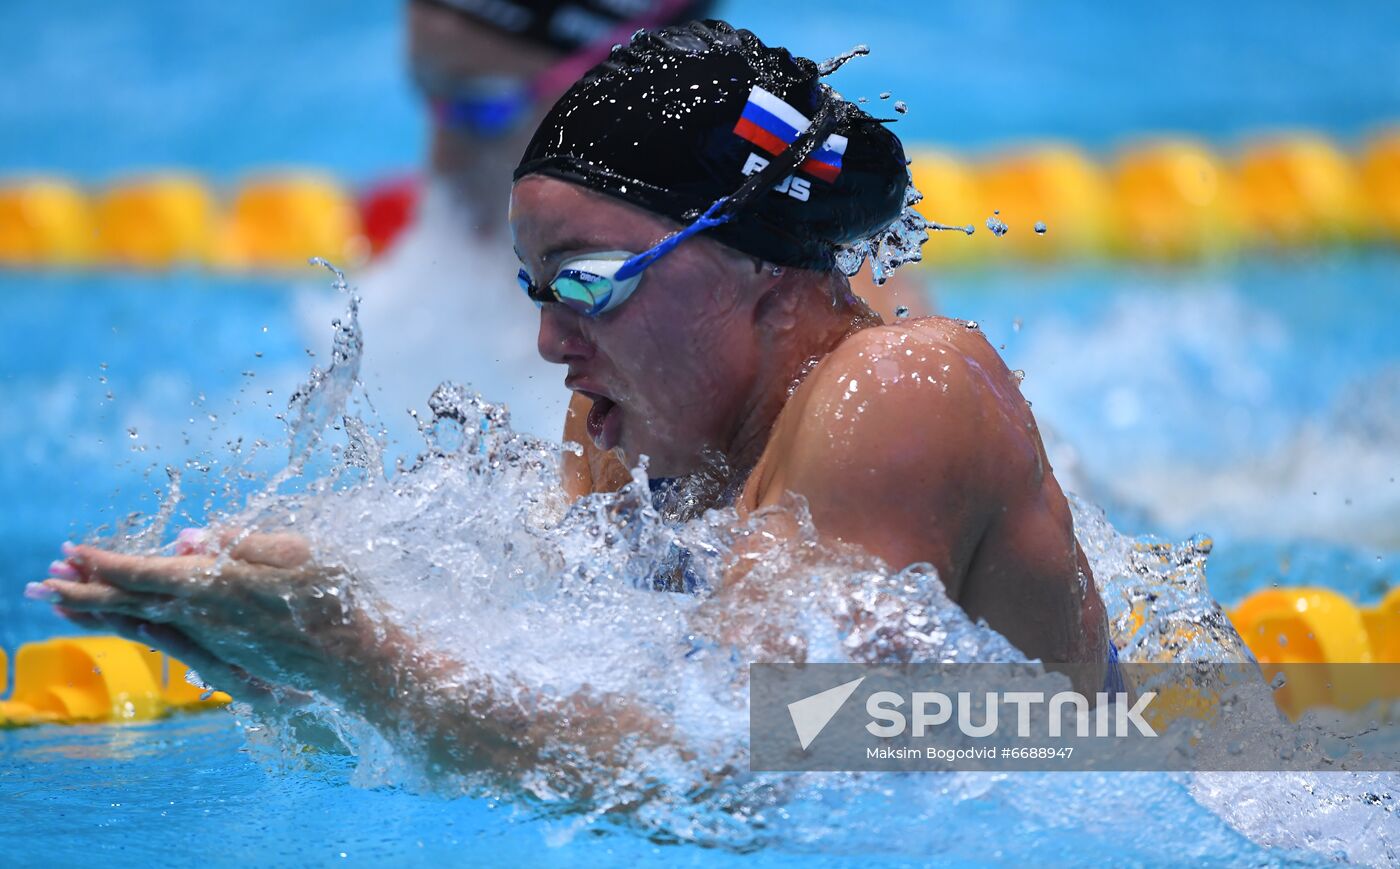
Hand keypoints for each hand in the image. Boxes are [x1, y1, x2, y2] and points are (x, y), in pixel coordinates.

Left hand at [34, 531, 373, 699]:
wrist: (363, 662)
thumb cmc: (339, 599)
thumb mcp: (298, 553)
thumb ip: (240, 543)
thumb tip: (187, 539)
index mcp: (219, 585)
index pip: (146, 572)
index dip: (104, 562)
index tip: (68, 552)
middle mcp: (207, 618)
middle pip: (131, 603)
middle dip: (81, 591)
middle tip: (39, 583)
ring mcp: (214, 641)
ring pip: (144, 623)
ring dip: (99, 612)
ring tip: (62, 605)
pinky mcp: (226, 656)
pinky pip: (167, 638)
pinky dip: (136, 628)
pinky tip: (126, 623)